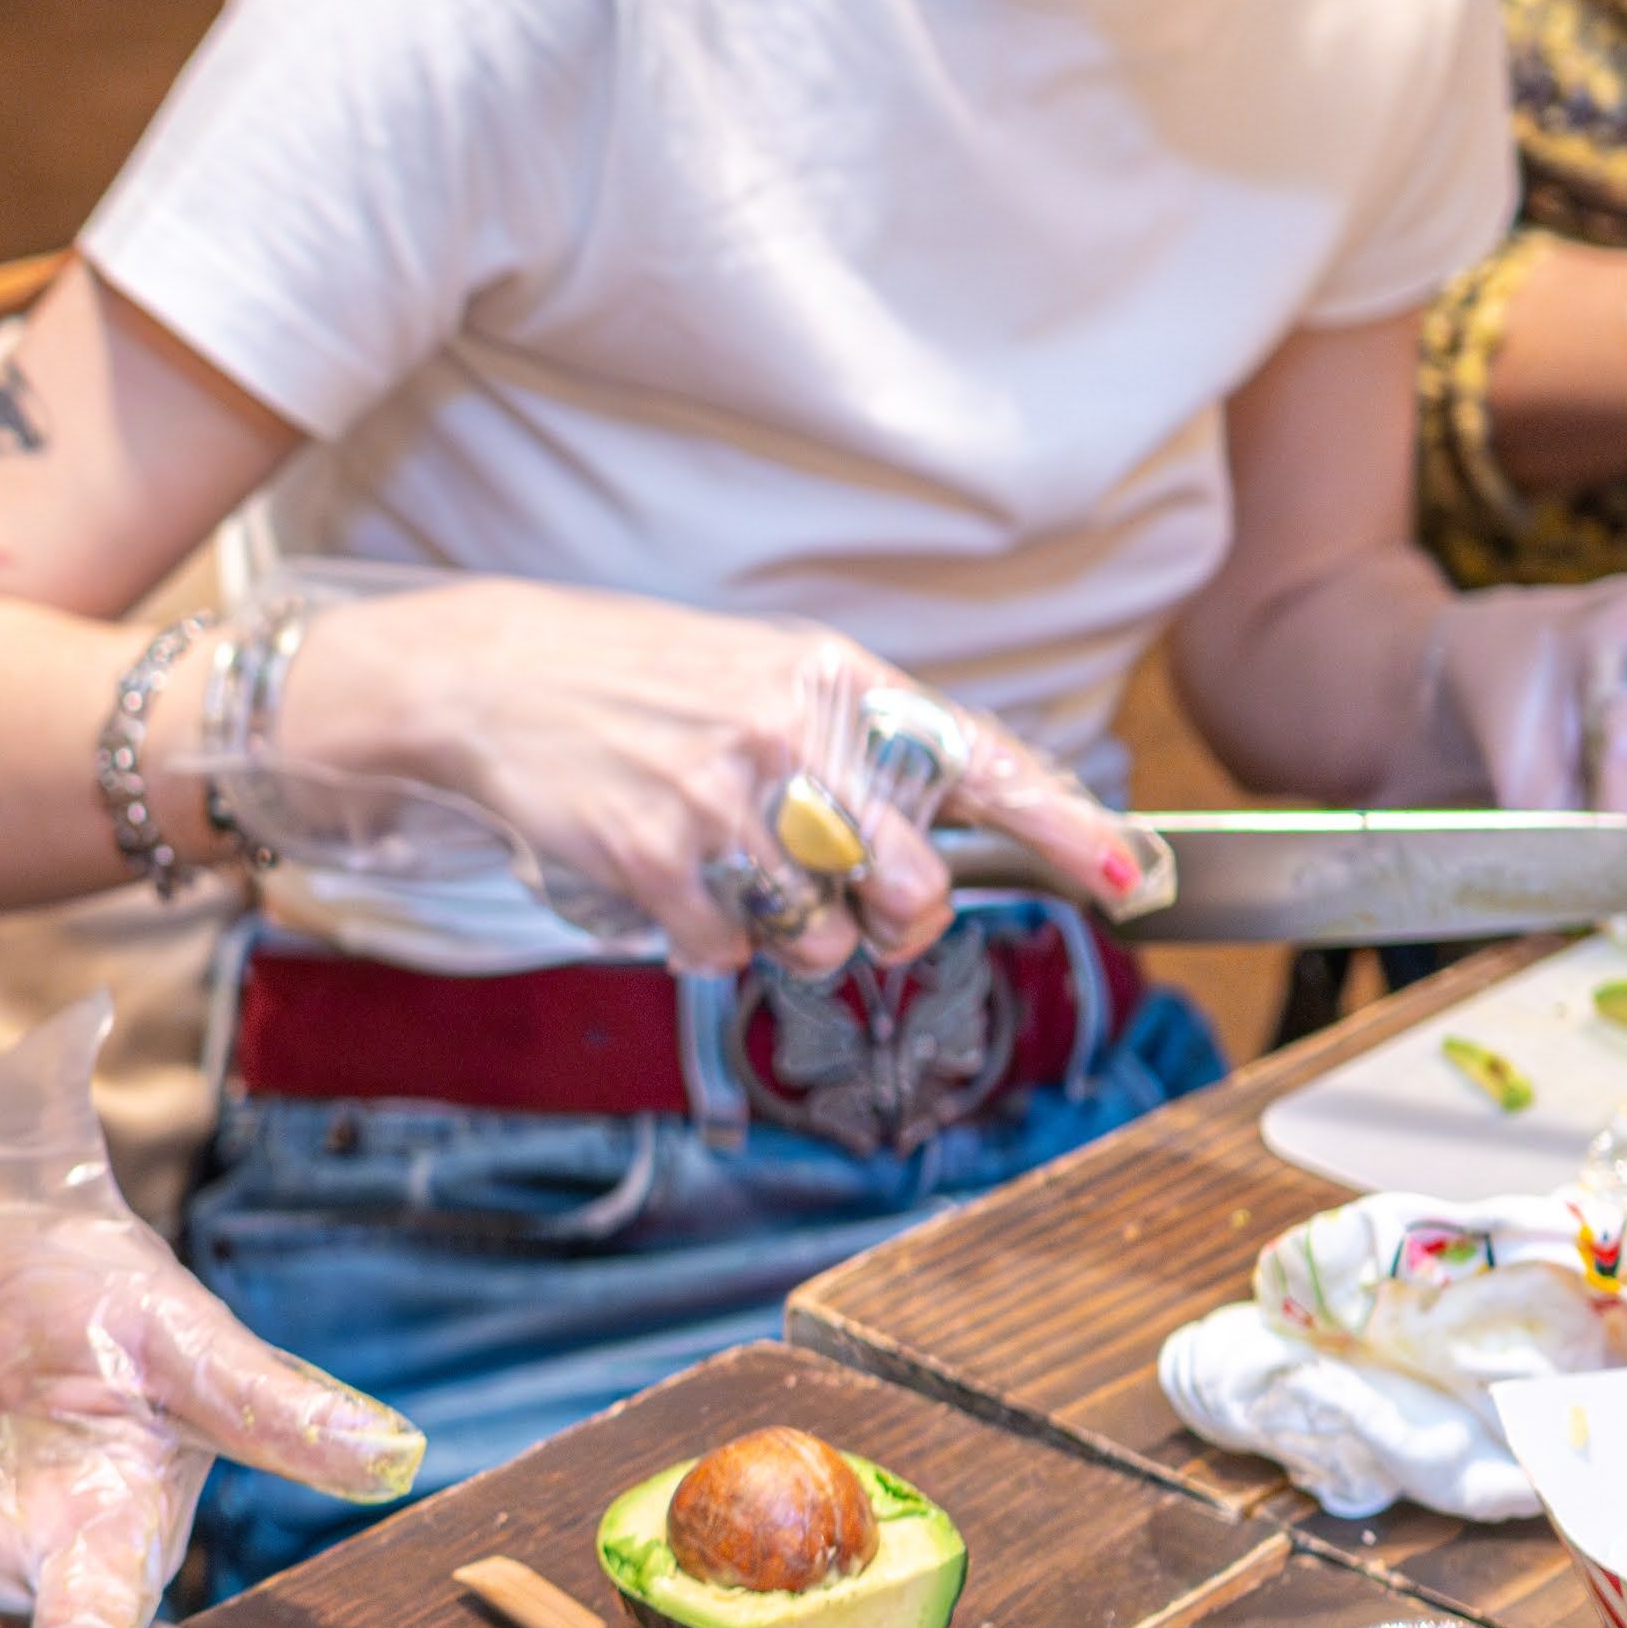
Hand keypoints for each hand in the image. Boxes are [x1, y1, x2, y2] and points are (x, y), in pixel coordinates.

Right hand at [275, 577, 1158, 970]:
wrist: (497, 679)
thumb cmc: (646, 682)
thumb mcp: (769, 674)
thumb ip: (861, 748)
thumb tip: (947, 845)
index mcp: (835, 680)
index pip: (977, 757)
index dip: (1064, 825)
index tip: (1129, 873)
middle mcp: (790, 735)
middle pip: (912, 885)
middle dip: (895, 917)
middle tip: (853, 898)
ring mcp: (721, 799)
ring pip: (821, 934)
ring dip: (789, 929)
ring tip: (733, 866)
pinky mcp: (655, 858)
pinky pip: (728, 953)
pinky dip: (706, 939)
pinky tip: (670, 880)